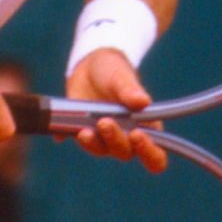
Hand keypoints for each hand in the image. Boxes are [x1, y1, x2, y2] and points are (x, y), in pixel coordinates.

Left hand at [64, 48, 167, 173]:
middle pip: (125, 152)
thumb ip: (131, 89)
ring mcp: (105, 138)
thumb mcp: (121, 76)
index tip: (137, 135)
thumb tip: (144, 102)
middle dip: (115, 140)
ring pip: (101, 150)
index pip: (156, 155)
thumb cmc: (114, 71)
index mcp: (147, 127)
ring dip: (94, 143)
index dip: (149, 152)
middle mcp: (127, 138)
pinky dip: (72, 138)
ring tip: (85, 129)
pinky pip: (80, 142)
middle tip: (105, 122)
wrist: (89, 67)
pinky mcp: (86, 134)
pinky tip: (65, 133)